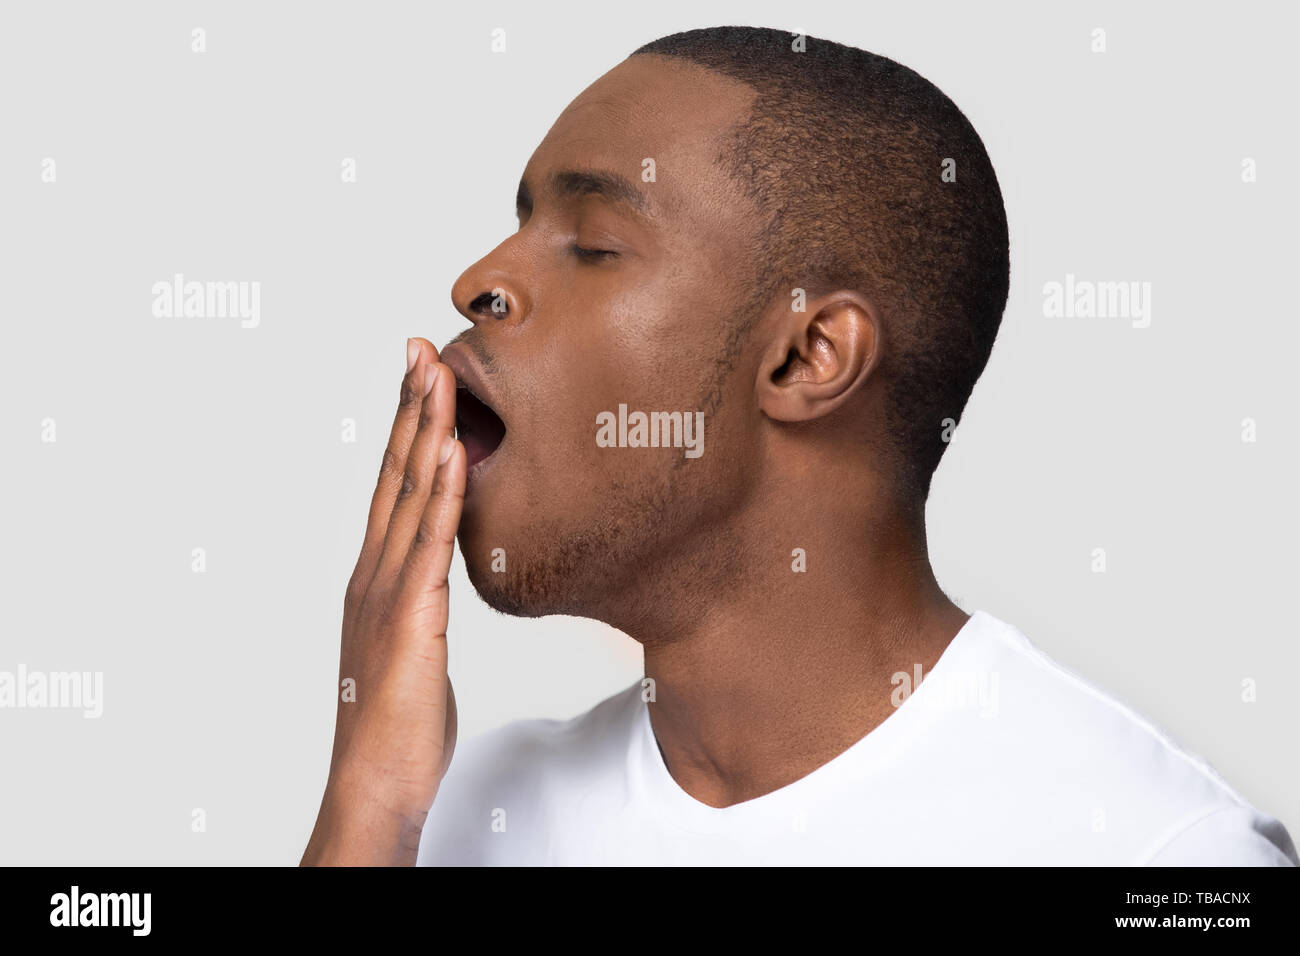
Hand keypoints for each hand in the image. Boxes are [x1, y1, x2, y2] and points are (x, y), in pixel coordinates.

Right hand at [302, 338, 465, 865]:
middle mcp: (375, 570)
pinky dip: (438, 492)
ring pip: (407, 494)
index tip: (420, 376)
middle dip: (410, 406)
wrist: (375, 779)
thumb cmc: (397, 722)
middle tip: (423, 345)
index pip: (392, 485)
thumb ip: (421, 601)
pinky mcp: (408, 617)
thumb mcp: (413, 644)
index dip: (405, 427)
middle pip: (393, 473)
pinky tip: (449, 450)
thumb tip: (439, 578)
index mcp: (377, 575)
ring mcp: (386, 590)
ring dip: (424, 428)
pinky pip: (427, 543)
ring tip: (438, 371)